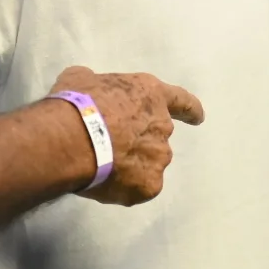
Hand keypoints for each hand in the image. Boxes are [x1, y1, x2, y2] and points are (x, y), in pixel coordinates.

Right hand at [48, 66, 204, 206]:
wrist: (70, 140)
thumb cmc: (77, 105)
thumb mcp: (81, 80)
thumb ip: (94, 82)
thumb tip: (87, 84)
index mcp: (152, 96)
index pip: (181, 101)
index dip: (190, 110)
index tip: (198, 118)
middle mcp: (163, 127)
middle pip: (157, 137)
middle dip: (139, 142)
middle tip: (110, 147)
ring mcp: (159, 158)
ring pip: (148, 165)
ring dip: (131, 166)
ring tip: (102, 166)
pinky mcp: (149, 186)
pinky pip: (138, 189)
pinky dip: (124, 188)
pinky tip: (103, 183)